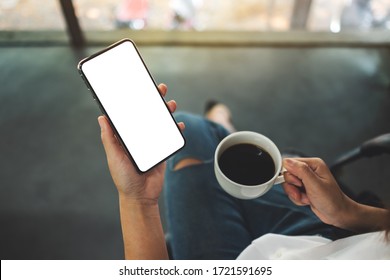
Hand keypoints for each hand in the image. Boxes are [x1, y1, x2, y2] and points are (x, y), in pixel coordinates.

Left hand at [98, 83, 184, 204]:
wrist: (140, 196)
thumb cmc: (123, 178)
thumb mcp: (114, 157)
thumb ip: (110, 138)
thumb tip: (102, 117)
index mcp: (126, 137)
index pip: (131, 114)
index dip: (135, 100)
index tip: (140, 87)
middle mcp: (139, 137)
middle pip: (147, 115)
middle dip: (154, 101)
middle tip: (161, 89)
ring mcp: (151, 143)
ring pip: (160, 123)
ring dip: (166, 112)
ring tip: (171, 104)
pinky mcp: (162, 150)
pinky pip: (170, 137)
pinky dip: (176, 130)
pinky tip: (179, 125)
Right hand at [282, 158, 353, 227]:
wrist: (337, 214)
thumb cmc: (332, 200)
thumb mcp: (315, 184)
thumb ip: (301, 171)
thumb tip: (287, 161)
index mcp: (313, 164)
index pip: (290, 163)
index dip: (290, 175)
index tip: (298, 184)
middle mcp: (309, 170)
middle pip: (287, 174)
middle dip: (293, 187)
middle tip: (302, 193)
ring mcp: (306, 179)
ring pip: (288, 184)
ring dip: (295, 194)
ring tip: (306, 198)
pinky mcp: (303, 188)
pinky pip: (291, 191)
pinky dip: (297, 198)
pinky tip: (307, 200)